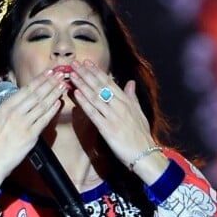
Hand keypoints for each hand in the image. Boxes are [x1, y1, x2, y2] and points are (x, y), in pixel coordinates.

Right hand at [0, 70, 66, 189]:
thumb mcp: (0, 117)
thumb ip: (12, 106)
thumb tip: (25, 94)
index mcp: (6, 106)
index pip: (26, 89)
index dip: (40, 79)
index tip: (49, 71)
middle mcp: (14, 112)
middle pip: (36, 94)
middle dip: (50, 83)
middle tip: (60, 75)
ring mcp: (23, 123)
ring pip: (42, 105)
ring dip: (54, 94)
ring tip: (63, 85)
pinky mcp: (30, 135)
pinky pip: (44, 120)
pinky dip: (52, 110)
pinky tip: (58, 103)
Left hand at [70, 60, 167, 177]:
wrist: (145, 154)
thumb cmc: (142, 135)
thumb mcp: (140, 112)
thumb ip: (132, 96)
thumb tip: (130, 82)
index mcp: (126, 101)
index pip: (109, 82)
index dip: (97, 72)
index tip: (87, 62)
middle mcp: (119, 106)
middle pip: (99, 86)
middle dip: (86, 74)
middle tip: (74, 64)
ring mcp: (112, 116)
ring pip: (95, 97)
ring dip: (82, 85)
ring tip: (72, 75)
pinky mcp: (106, 128)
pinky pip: (93, 113)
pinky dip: (84, 103)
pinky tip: (76, 94)